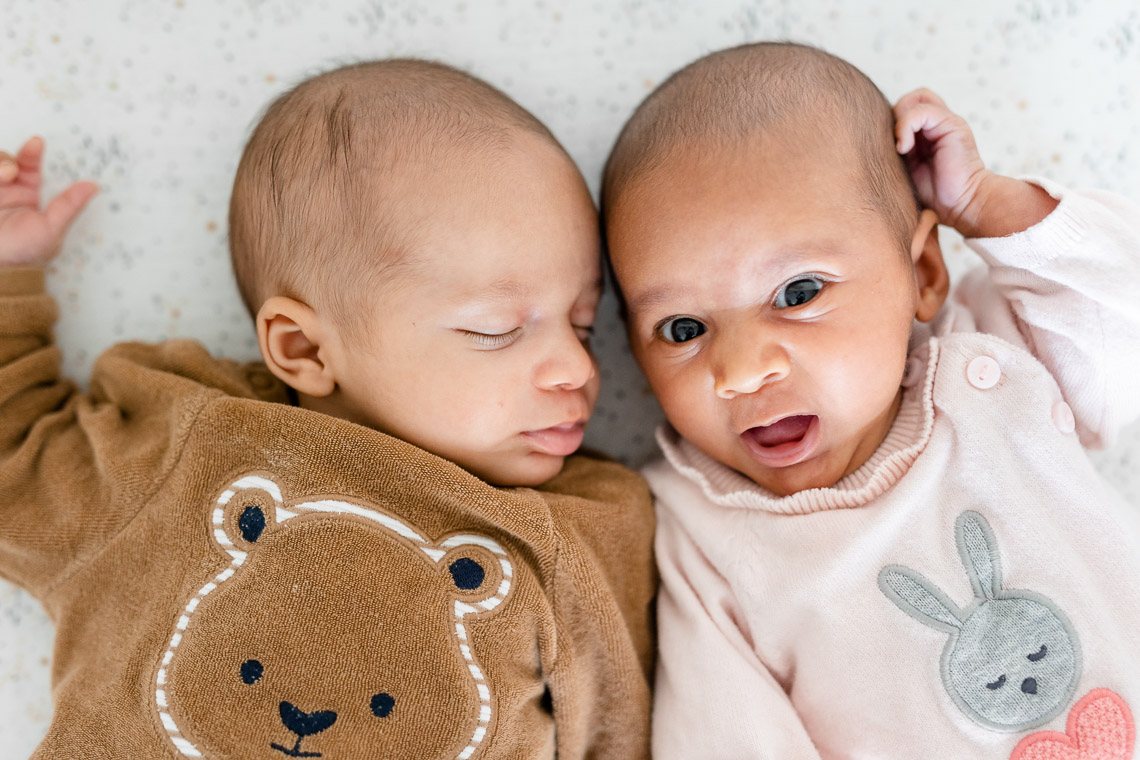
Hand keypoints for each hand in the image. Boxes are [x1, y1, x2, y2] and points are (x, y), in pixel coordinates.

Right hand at [0, 136, 97, 267]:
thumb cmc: (26, 253)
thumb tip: (94, 186)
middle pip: (4, 159)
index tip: (37, 142)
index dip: (32, 152)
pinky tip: (0, 178)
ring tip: (4, 176)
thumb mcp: (51, 228)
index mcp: (26, 194)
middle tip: (11, 171)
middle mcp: (5, 189)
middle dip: (7, 159)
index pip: (29, 165)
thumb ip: (69, 205)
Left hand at [895, 89, 1056, 237]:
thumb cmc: (936, 195)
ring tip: (901, 147)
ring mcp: (947, 122)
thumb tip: (871, 142)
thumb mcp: (907, 170)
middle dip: (895, 115)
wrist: (964, 204)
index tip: (890, 148)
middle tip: (894, 143)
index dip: (892, 121)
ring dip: (900, 120)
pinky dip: (906, 127)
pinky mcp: (952, 125)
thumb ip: (896, 151)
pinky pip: (921, 111)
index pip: (906, 108)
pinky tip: (904, 149)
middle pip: (912, 97)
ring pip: (916, 98)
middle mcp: (939, 123)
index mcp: (929, 132)